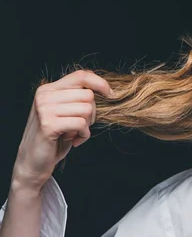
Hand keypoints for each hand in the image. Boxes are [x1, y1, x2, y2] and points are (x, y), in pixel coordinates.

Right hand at [11, 70, 113, 191]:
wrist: (34, 161)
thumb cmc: (55, 137)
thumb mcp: (66, 113)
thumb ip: (77, 99)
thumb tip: (106, 90)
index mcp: (49, 89)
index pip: (81, 76)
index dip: (100, 83)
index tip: (111, 95)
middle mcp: (45, 95)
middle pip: (88, 95)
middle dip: (91, 114)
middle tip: (80, 126)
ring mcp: (45, 109)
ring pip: (86, 109)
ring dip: (86, 126)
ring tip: (73, 133)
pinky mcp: (48, 124)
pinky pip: (81, 124)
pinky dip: (83, 135)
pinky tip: (73, 140)